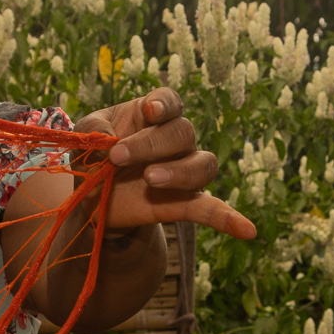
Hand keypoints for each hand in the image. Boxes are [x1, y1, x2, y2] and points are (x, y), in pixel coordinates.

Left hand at [78, 88, 255, 240]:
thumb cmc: (95, 158)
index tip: (150, 112)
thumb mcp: (85, 139)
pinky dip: (230, 219)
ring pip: (203, 164)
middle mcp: (176, 140)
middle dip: (150, 144)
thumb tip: (106, 139)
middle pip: (182, 132)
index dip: (164, 104)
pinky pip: (212, 209)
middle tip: (118, 157)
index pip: (170, 102)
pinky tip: (247, 231)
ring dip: (179, 171)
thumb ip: (94, 131)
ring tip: (151, 180)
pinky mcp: (184, 202)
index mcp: (153, 115)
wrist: (94, 199)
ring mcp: (184, 171)